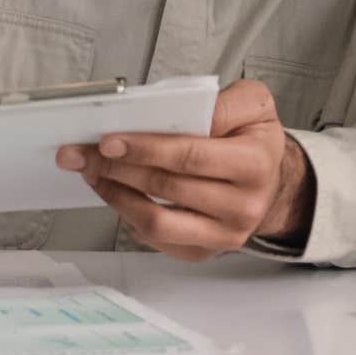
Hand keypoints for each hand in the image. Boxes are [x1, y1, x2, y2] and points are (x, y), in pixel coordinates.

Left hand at [55, 79, 315, 260]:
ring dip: (116, 195)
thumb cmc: (254, 139)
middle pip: (167, 187)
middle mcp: (243, 205)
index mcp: (256, 162)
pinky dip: (129, 216)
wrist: (272, 181)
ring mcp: (224, 234)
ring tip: (94, 173)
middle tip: (83, 153)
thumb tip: (174, 112)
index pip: (191, 155)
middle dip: (117, 167)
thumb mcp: (254, 104)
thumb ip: (221, 103)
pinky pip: (158, 240)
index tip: (108, 139)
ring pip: (157, 220)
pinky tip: (116, 194)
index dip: (146, 147)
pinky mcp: (206, 251)